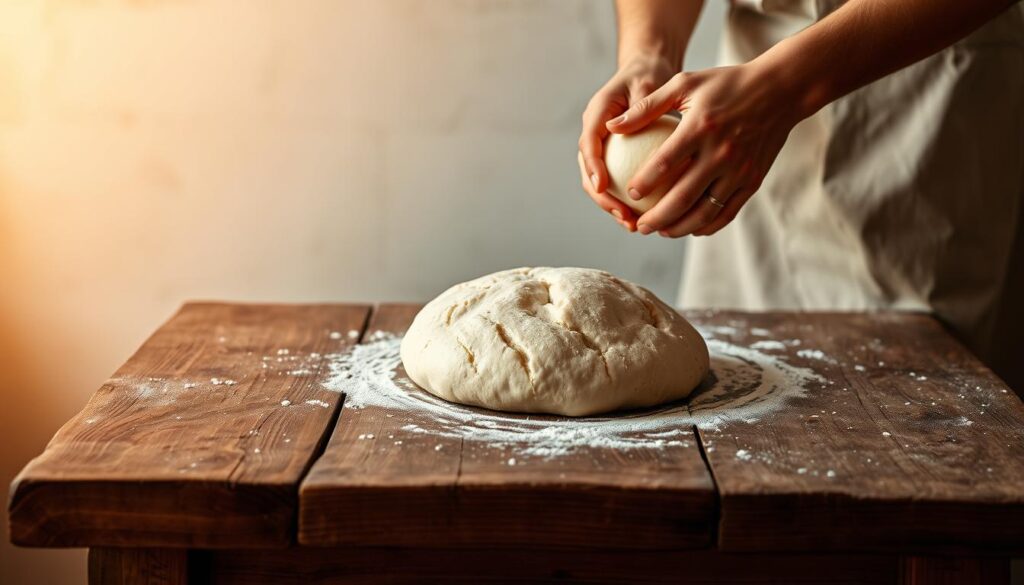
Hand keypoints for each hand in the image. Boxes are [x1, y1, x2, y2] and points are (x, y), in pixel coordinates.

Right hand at [578, 54, 677, 231]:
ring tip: (632, 224)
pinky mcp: (613, 158)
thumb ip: (639, 105)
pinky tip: (646, 217)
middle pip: (589, 172)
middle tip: (622, 215)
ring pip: (599, 183)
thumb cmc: (650, 75)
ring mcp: (602, 147)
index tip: (603, 187)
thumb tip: (626, 126)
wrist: (647, 72)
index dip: (593, 167)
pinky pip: (616, 182)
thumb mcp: (648, 83)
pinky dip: (626, 201)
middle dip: (602, 198)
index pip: (588, 144)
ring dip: (613, 206)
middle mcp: (594, 133)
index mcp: (596, 114)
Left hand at [606, 63, 803, 236]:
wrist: (781, 90)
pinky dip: (707, 225)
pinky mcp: (753, 181)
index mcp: (701, 128)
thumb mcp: (685, 84)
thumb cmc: (726, 84)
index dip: (644, 183)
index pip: (665, 163)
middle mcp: (722, 153)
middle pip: (683, 196)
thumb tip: (611, 127)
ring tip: (660, 232)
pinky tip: (689, 228)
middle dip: (657, 218)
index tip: (629, 193)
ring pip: (705, 211)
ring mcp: (740, 170)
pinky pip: (727, 212)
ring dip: (680, 227)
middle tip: (639, 226)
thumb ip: (647, 107)